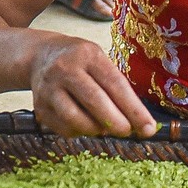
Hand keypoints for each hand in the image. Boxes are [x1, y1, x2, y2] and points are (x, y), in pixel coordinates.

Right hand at [28, 35, 157, 137]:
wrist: (40, 56)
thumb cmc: (79, 61)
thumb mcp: (98, 60)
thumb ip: (116, 87)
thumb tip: (137, 122)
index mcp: (87, 55)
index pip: (115, 84)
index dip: (134, 109)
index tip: (148, 128)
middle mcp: (65, 69)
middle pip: (95, 101)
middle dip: (116, 121)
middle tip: (128, 132)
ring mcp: (49, 88)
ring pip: (75, 118)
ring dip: (96, 129)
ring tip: (105, 128)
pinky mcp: (40, 107)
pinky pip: (64, 127)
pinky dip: (80, 132)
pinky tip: (86, 125)